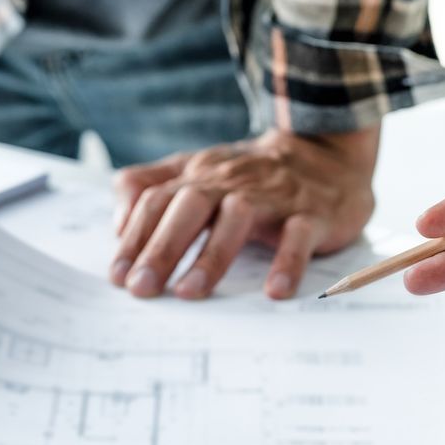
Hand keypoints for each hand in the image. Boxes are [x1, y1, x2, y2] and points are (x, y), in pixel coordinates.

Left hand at [110, 127, 378, 299]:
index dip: (134, 237)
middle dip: (162, 248)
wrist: (327, 152)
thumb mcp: (198, 170)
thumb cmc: (251, 175)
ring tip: (188, 292)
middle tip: (141, 287)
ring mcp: (273, 196)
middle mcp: (232, 181)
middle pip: (189, 207)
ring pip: (238, 218)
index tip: (117, 275)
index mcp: (200, 174)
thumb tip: (117, 223)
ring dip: (211, 256)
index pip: (158, 200)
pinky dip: (287, 262)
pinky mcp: (312, 213)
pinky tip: (275, 291)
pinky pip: (299, 236)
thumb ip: (151, 186)